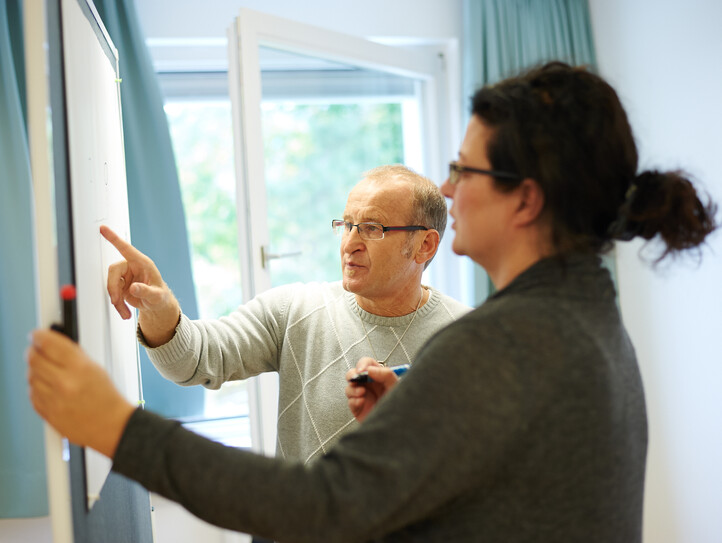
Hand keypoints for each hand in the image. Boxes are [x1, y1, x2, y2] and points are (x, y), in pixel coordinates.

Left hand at [26, 329, 134, 457]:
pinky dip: (37, 388)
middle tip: (37, 350)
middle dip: (33, 351)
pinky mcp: (47, 412)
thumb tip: (50, 343)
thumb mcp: (95, 368)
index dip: (38, 336)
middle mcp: (64, 382)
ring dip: (36, 371)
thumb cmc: (106, 397)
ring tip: (48, 372)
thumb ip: (71, 355)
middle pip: (33, 359)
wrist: (111, 425)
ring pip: (30, 376)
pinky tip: (49, 388)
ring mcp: (54, 399)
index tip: (36, 335)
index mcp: (79, 367)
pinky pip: (32, 394)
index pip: (48, 343)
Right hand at [101, 225, 179, 345]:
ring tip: (125, 312)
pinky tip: (124, 311)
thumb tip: (133, 288)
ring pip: (111, 284)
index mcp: (142, 263)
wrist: (157, 305)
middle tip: (117, 301)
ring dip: (116, 300)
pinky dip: (117, 304)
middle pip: (113, 271)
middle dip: (113, 288)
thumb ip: (146, 291)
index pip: (126, 248)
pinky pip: (113, 293)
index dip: (114, 238)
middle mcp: (132, 267)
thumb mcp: (157, 296)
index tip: (103, 228)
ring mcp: (125, 276)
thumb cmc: (160, 297)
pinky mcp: (120, 285)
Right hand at [345, 357, 399, 422]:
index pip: (367, 364)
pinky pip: (350, 402)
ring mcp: (363, 396)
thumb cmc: (400, 405)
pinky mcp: (358, 407)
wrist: (397, 423)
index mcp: (378, 376)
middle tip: (357, 379)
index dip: (363, 364)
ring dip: (353, 389)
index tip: (362, 370)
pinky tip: (361, 402)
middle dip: (353, 375)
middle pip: (354, 374)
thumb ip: (386, 375)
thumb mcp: (395, 386)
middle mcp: (369, 385)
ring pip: (349, 387)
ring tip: (362, 393)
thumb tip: (371, 370)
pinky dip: (354, 401)